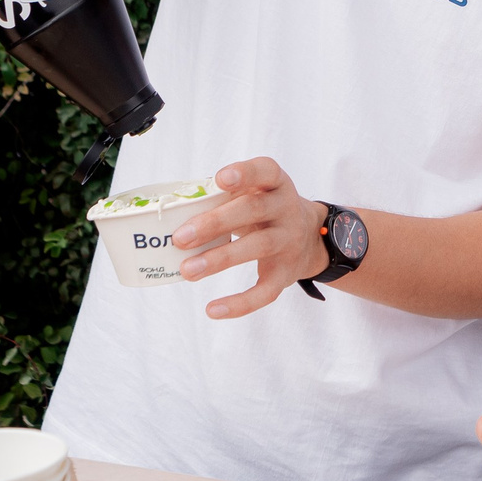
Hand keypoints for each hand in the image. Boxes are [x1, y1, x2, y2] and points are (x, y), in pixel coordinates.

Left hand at [169, 158, 328, 320]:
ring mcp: (289, 241)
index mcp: (275, 184)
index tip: (220, 180)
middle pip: (254, 210)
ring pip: (258, 247)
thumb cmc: (263, 210)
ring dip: (220, 259)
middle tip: (180, 238)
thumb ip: (221, 198)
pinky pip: (266, 290)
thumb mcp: (253, 194)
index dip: (244, 173)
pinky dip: (240, 303)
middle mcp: (286, 209)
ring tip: (187, 270)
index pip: (265, 171)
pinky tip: (213, 309)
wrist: (310, 238)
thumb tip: (171, 217)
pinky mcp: (287, 273)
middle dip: (215, 223)